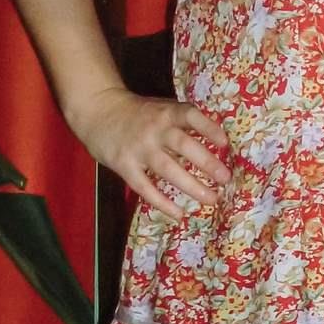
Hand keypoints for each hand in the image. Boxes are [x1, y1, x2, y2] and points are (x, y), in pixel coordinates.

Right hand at [64, 86, 232, 223]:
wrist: (98, 111)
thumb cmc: (140, 114)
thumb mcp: (162, 109)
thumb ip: (183, 123)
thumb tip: (219, 143)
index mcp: (166, 112)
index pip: (190, 116)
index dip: (208, 128)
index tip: (225, 142)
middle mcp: (154, 129)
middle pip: (183, 145)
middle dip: (206, 162)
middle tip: (225, 178)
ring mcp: (139, 148)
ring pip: (168, 169)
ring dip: (191, 186)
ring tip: (211, 199)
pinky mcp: (124, 166)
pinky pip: (145, 187)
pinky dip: (162, 202)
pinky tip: (178, 214)